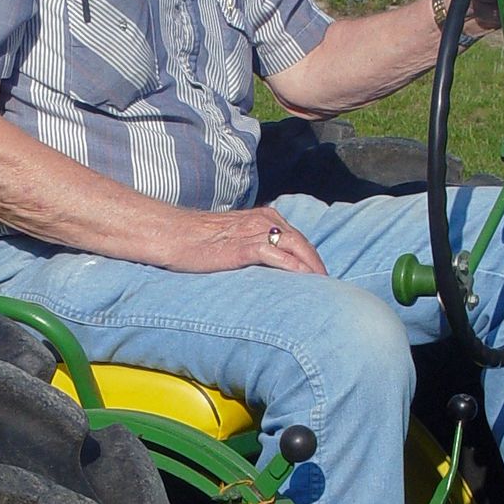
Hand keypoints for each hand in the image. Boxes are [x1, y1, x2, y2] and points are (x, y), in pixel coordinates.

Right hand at [158, 204, 326, 274]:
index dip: (310, 257)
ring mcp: (254, 232)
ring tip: (321, 287)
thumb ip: (253, 245)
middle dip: (316, 264)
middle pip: (302, 242)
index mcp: (264, 217)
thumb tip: (267, 265)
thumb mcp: (233, 238)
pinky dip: (292, 267)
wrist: (175, 235)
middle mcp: (264, 220)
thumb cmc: (199, 240)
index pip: (297, 238)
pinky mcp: (243, 246)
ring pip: (294, 247)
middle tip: (328, 286)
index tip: (319, 276)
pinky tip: (302, 279)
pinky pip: (275, 255)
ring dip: (310, 267)